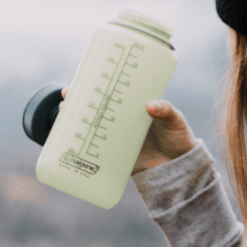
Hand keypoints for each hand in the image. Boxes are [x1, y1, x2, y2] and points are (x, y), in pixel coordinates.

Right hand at [60, 87, 198, 175]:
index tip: (82, 79)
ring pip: (93, 127)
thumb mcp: (176, 120)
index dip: (96, 85)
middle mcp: (124, 121)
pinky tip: (70, 143)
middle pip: (97, 107)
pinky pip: (96, 150)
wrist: (182, 167)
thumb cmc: (180, 137)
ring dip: (75, 122)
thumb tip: (150, 105)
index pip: (114, 92)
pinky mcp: (117, 156)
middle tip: (67, 97)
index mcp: (136, 107)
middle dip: (79, 102)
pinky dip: (83, 147)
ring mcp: (118, 138)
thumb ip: (167, 110)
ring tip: (64, 116)